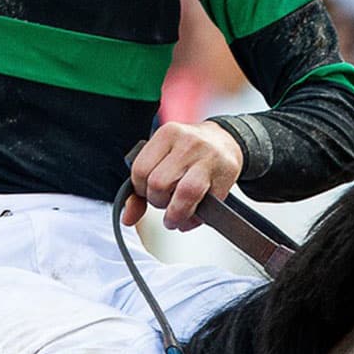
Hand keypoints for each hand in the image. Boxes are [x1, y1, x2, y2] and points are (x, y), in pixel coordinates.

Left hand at [122, 121, 244, 231]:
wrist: (225, 141)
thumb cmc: (188, 152)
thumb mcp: (162, 158)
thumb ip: (140, 187)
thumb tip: (127, 218)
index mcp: (167, 134)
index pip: (140, 170)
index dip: (141, 189)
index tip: (148, 192)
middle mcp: (188, 142)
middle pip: (159, 183)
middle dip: (158, 201)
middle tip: (164, 202)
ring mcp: (208, 157)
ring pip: (184, 194)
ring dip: (175, 214)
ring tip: (174, 217)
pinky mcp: (227, 173)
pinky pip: (206, 205)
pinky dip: (194, 220)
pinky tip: (191, 216)